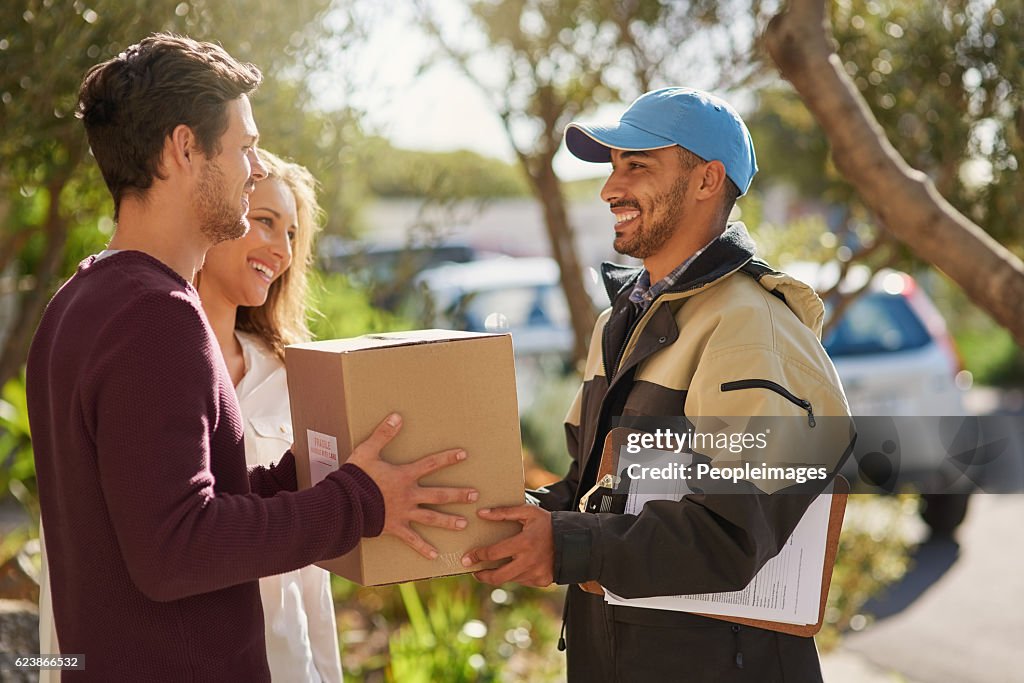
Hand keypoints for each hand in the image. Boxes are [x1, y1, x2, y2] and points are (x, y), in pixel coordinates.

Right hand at [348, 413, 477, 559]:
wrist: (344, 503)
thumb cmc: (355, 477)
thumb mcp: (367, 451)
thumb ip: (383, 434)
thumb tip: (397, 416)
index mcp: (404, 476)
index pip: (431, 464)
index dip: (448, 458)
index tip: (464, 454)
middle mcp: (408, 495)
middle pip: (439, 495)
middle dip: (458, 495)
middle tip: (475, 496)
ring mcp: (403, 513)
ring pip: (431, 518)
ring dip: (448, 521)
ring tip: (464, 525)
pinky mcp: (394, 528)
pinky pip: (411, 540)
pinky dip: (422, 548)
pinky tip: (434, 556)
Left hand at [460, 505, 553, 586]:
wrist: (575, 540)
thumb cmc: (548, 524)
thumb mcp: (528, 512)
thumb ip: (504, 512)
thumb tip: (481, 513)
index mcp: (524, 543)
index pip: (494, 553)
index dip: (478, 556)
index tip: (468, 557)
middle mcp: (529, 562)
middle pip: (498, 577)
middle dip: (482, 576)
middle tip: (474, 572)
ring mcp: (536, 574)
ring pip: (509, 579)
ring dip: (499, 574)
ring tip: (492, 568)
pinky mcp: (541, 581)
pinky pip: (522, 581)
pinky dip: (515, 574)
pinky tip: (515, 565)